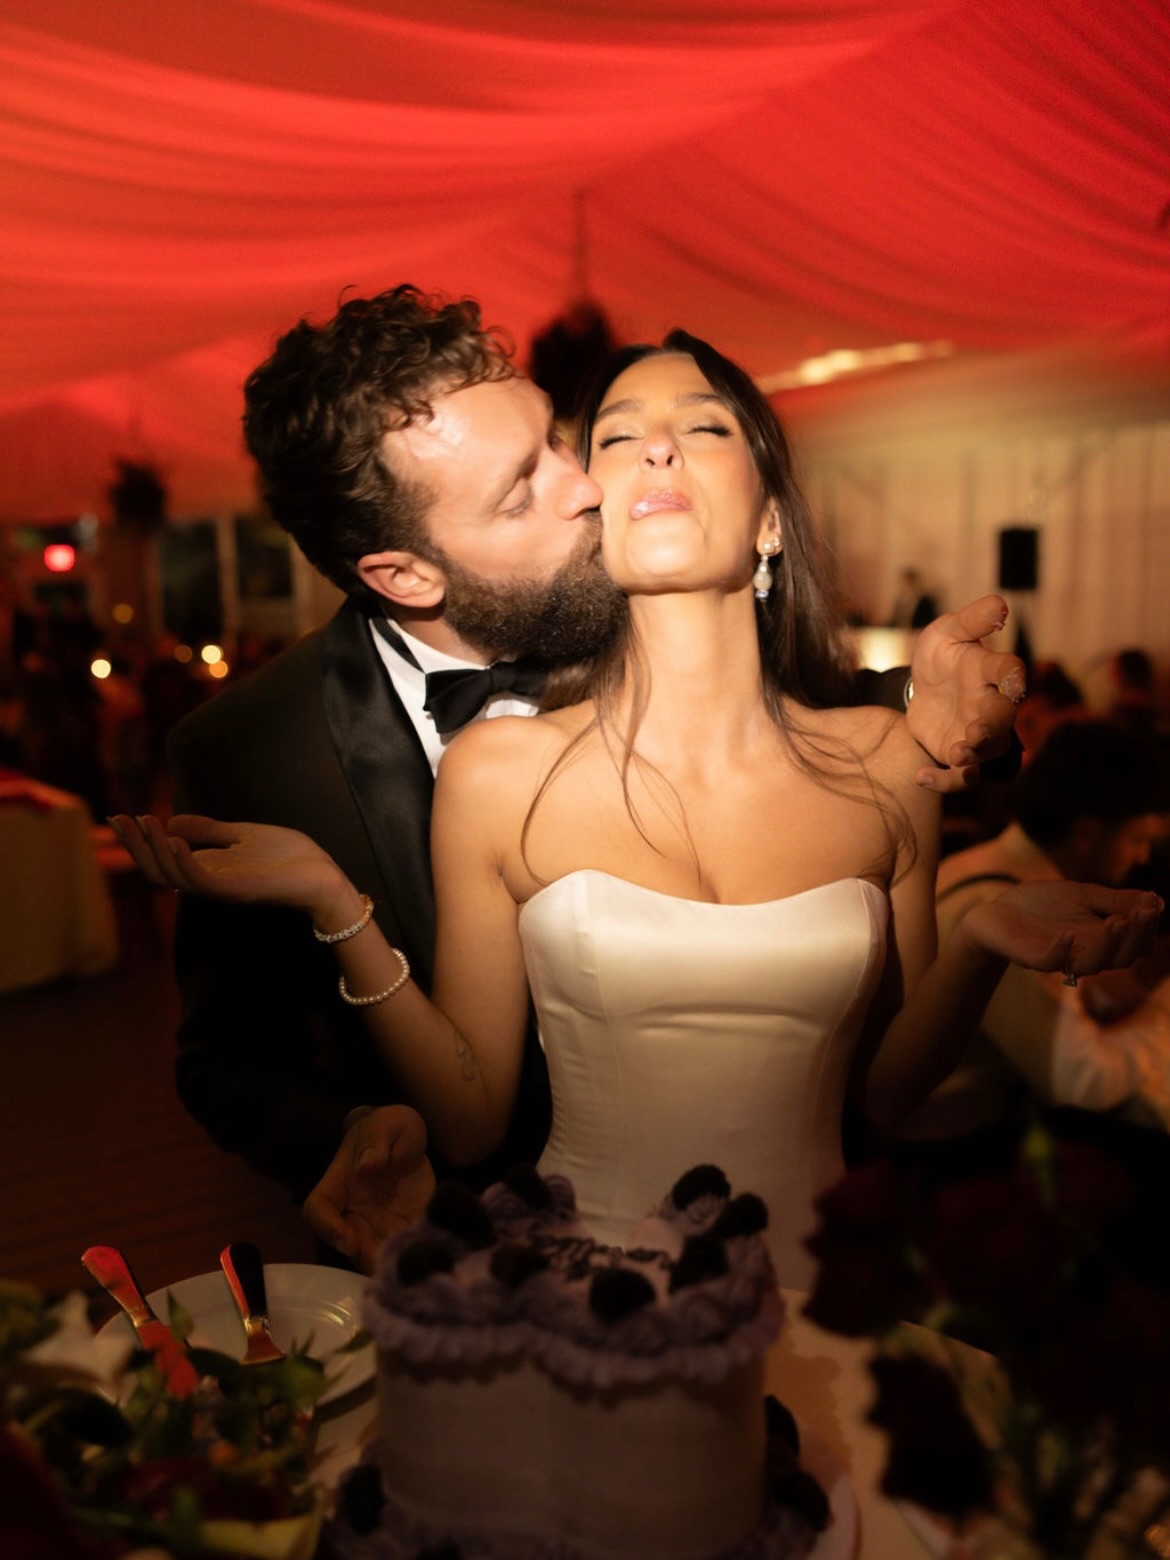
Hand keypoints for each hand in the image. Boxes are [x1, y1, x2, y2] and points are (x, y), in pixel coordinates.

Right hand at [108, 813, 355, 924]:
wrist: (323, 875)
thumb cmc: (289, 857)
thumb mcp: (242, 835)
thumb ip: (209, 831)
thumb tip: (171, 822)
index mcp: (208, 869)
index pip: (162, 859)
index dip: (138, 841)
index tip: (120, 816)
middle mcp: (208, 882)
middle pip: (158, 870)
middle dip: (136, 845)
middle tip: (119, 820)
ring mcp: (221, 888)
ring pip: (172, 875)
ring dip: (154, 849)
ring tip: (145, 823)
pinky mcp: (236, 890)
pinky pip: (200, 879)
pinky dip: (183, 860)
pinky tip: (173, 838)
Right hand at [304, 1106, 436, 1271]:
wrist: (411, 1141)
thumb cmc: (392, 1128)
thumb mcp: (389, 1124)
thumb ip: (378, 1141)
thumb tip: (367, 1165)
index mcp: (340, 1183)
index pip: (318, 1210)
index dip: (328, 1228)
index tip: (349, 1242)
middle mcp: (352, 1211)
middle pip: (347, 1246)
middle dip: (364, 1259)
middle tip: (388, 1264)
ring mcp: (376, 1226)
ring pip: (372, 1257)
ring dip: (388, 1265)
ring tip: (410, 1265)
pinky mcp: (401, 1232)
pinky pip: (401, 1254)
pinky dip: (411, 1260)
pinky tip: (428, 1259)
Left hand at [905, 595, 1025, 791]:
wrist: (922, 685)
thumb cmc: (942, 655)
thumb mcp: (948, 631)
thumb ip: (972, 620)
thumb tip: (1000, 604)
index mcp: (990, 672)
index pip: (1009, 671)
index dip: (1013, 676)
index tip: (1013, 679)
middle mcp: (990, 705)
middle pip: (1002, 721)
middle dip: (992, 728)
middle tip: (976, 732)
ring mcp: (976, 733)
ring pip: (987, 753)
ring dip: (974, 758)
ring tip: (956, 755)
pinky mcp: (958, 753)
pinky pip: (959, 776)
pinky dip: (943, 781)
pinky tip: (920, 776)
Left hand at [963, 881, 1162, 981]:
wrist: (994, 912)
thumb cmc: (1040, 905)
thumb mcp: (1081, 895)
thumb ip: (1114, 900)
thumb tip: (1156, 899)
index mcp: (1100, 941)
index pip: (1135, 945)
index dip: (1147, 928)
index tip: (1153, 904)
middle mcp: (1085, 955)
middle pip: (1122, 958)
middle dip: (1136, 937)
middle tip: (1143, 913)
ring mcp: (1058, 958)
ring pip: (1091, 965)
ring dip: (1108, 945)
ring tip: (1118, 921)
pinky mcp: (1030, 958)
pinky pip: (1049, 963)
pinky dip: (1061, 951)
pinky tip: (1069, 934)